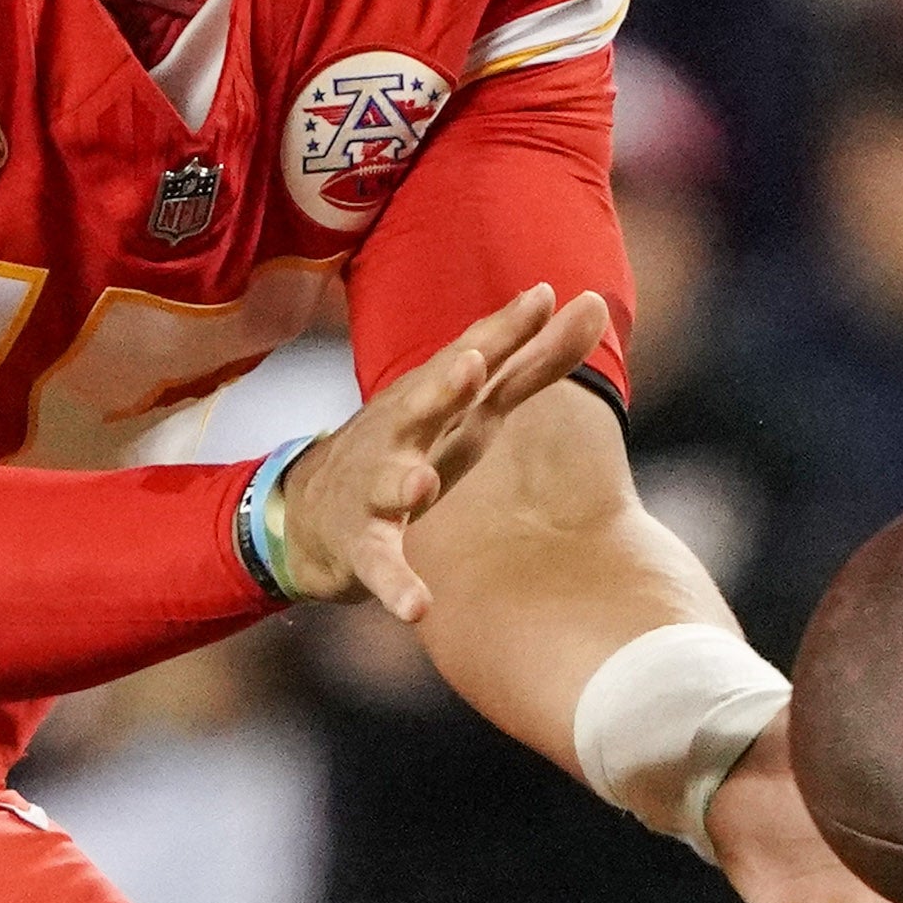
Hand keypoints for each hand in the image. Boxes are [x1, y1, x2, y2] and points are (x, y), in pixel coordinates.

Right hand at [272, 284, 606, 620]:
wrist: (310, 512)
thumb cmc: (413, 445)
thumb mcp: (475, 407)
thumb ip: (535, 360)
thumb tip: (592, 301)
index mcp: (432, 398)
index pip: (472, 358)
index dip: (504, 330)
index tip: (542, 296)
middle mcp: (399, 433)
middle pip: (421, 404)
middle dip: (444, 384)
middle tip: (472, 363)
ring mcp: (375, 488)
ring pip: (388, 483)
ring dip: (404, 481)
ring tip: (422, 482)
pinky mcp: (362, 546)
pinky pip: (379, 565)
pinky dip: (396, 585)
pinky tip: (419, 607)